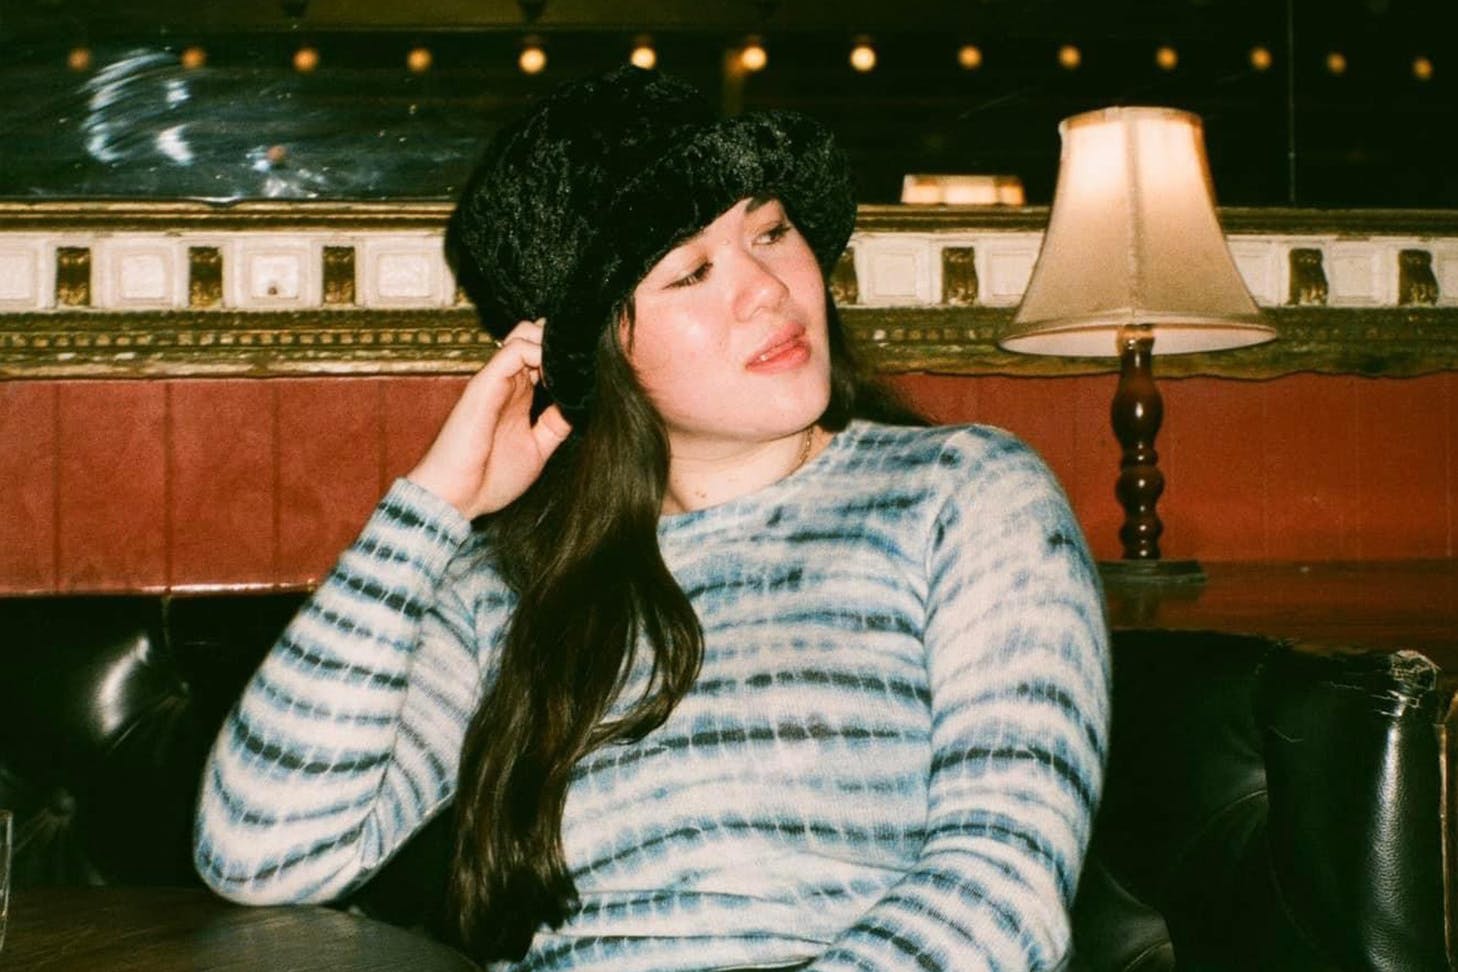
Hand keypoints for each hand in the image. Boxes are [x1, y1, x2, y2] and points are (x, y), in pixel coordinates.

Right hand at [407, 319, 571, 517]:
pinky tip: (555, 373)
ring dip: (550, 342)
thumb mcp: (536, 450)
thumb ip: (555, 426)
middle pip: (532, 336)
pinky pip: (514, 350)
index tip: (590, 368)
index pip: (541, 357)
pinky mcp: (486, 383)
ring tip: (569, 366)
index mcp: (519, 397)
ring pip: (524, 335)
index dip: (564, 356)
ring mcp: (496, 381)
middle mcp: (508, 384)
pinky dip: (539, 352)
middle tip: (581, 361)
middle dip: (559, 340)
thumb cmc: (489, 479)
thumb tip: (579, 406)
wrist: (456, 498)